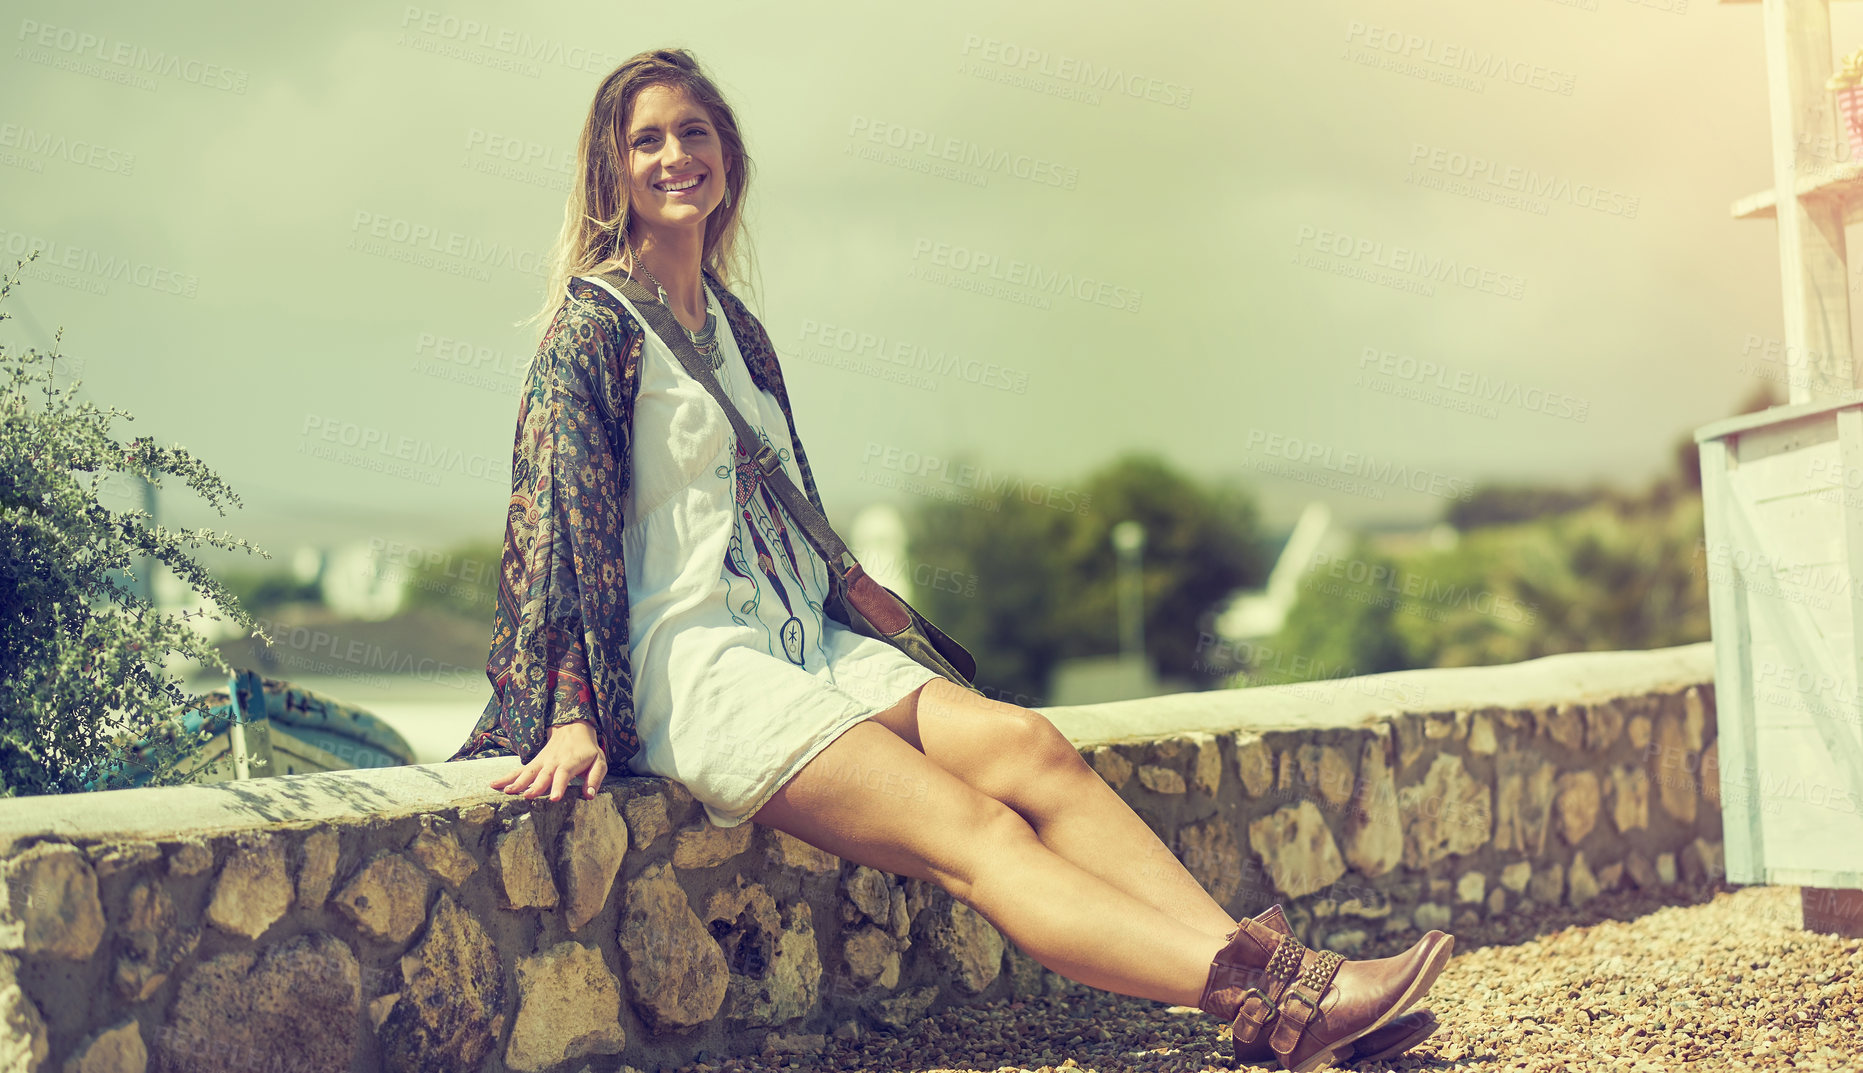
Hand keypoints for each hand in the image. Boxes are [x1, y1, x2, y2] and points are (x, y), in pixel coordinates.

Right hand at [490, 719, 607, 800]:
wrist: (573, 728)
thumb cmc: (587, 750)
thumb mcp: (599, 762)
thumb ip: (595, 779)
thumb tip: (589, 795)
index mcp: (570, 762)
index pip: (563, 775)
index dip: (558, 786)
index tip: (553, 798)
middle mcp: (553, 762)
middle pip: (543, 775)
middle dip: (535, 785)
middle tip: (527, 796)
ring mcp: (541, 762)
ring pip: (528, 772)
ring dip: (517, 781)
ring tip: (507, 791)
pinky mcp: (534, 762)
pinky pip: (519, 770)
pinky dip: (507, 777)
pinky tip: (494, 785)